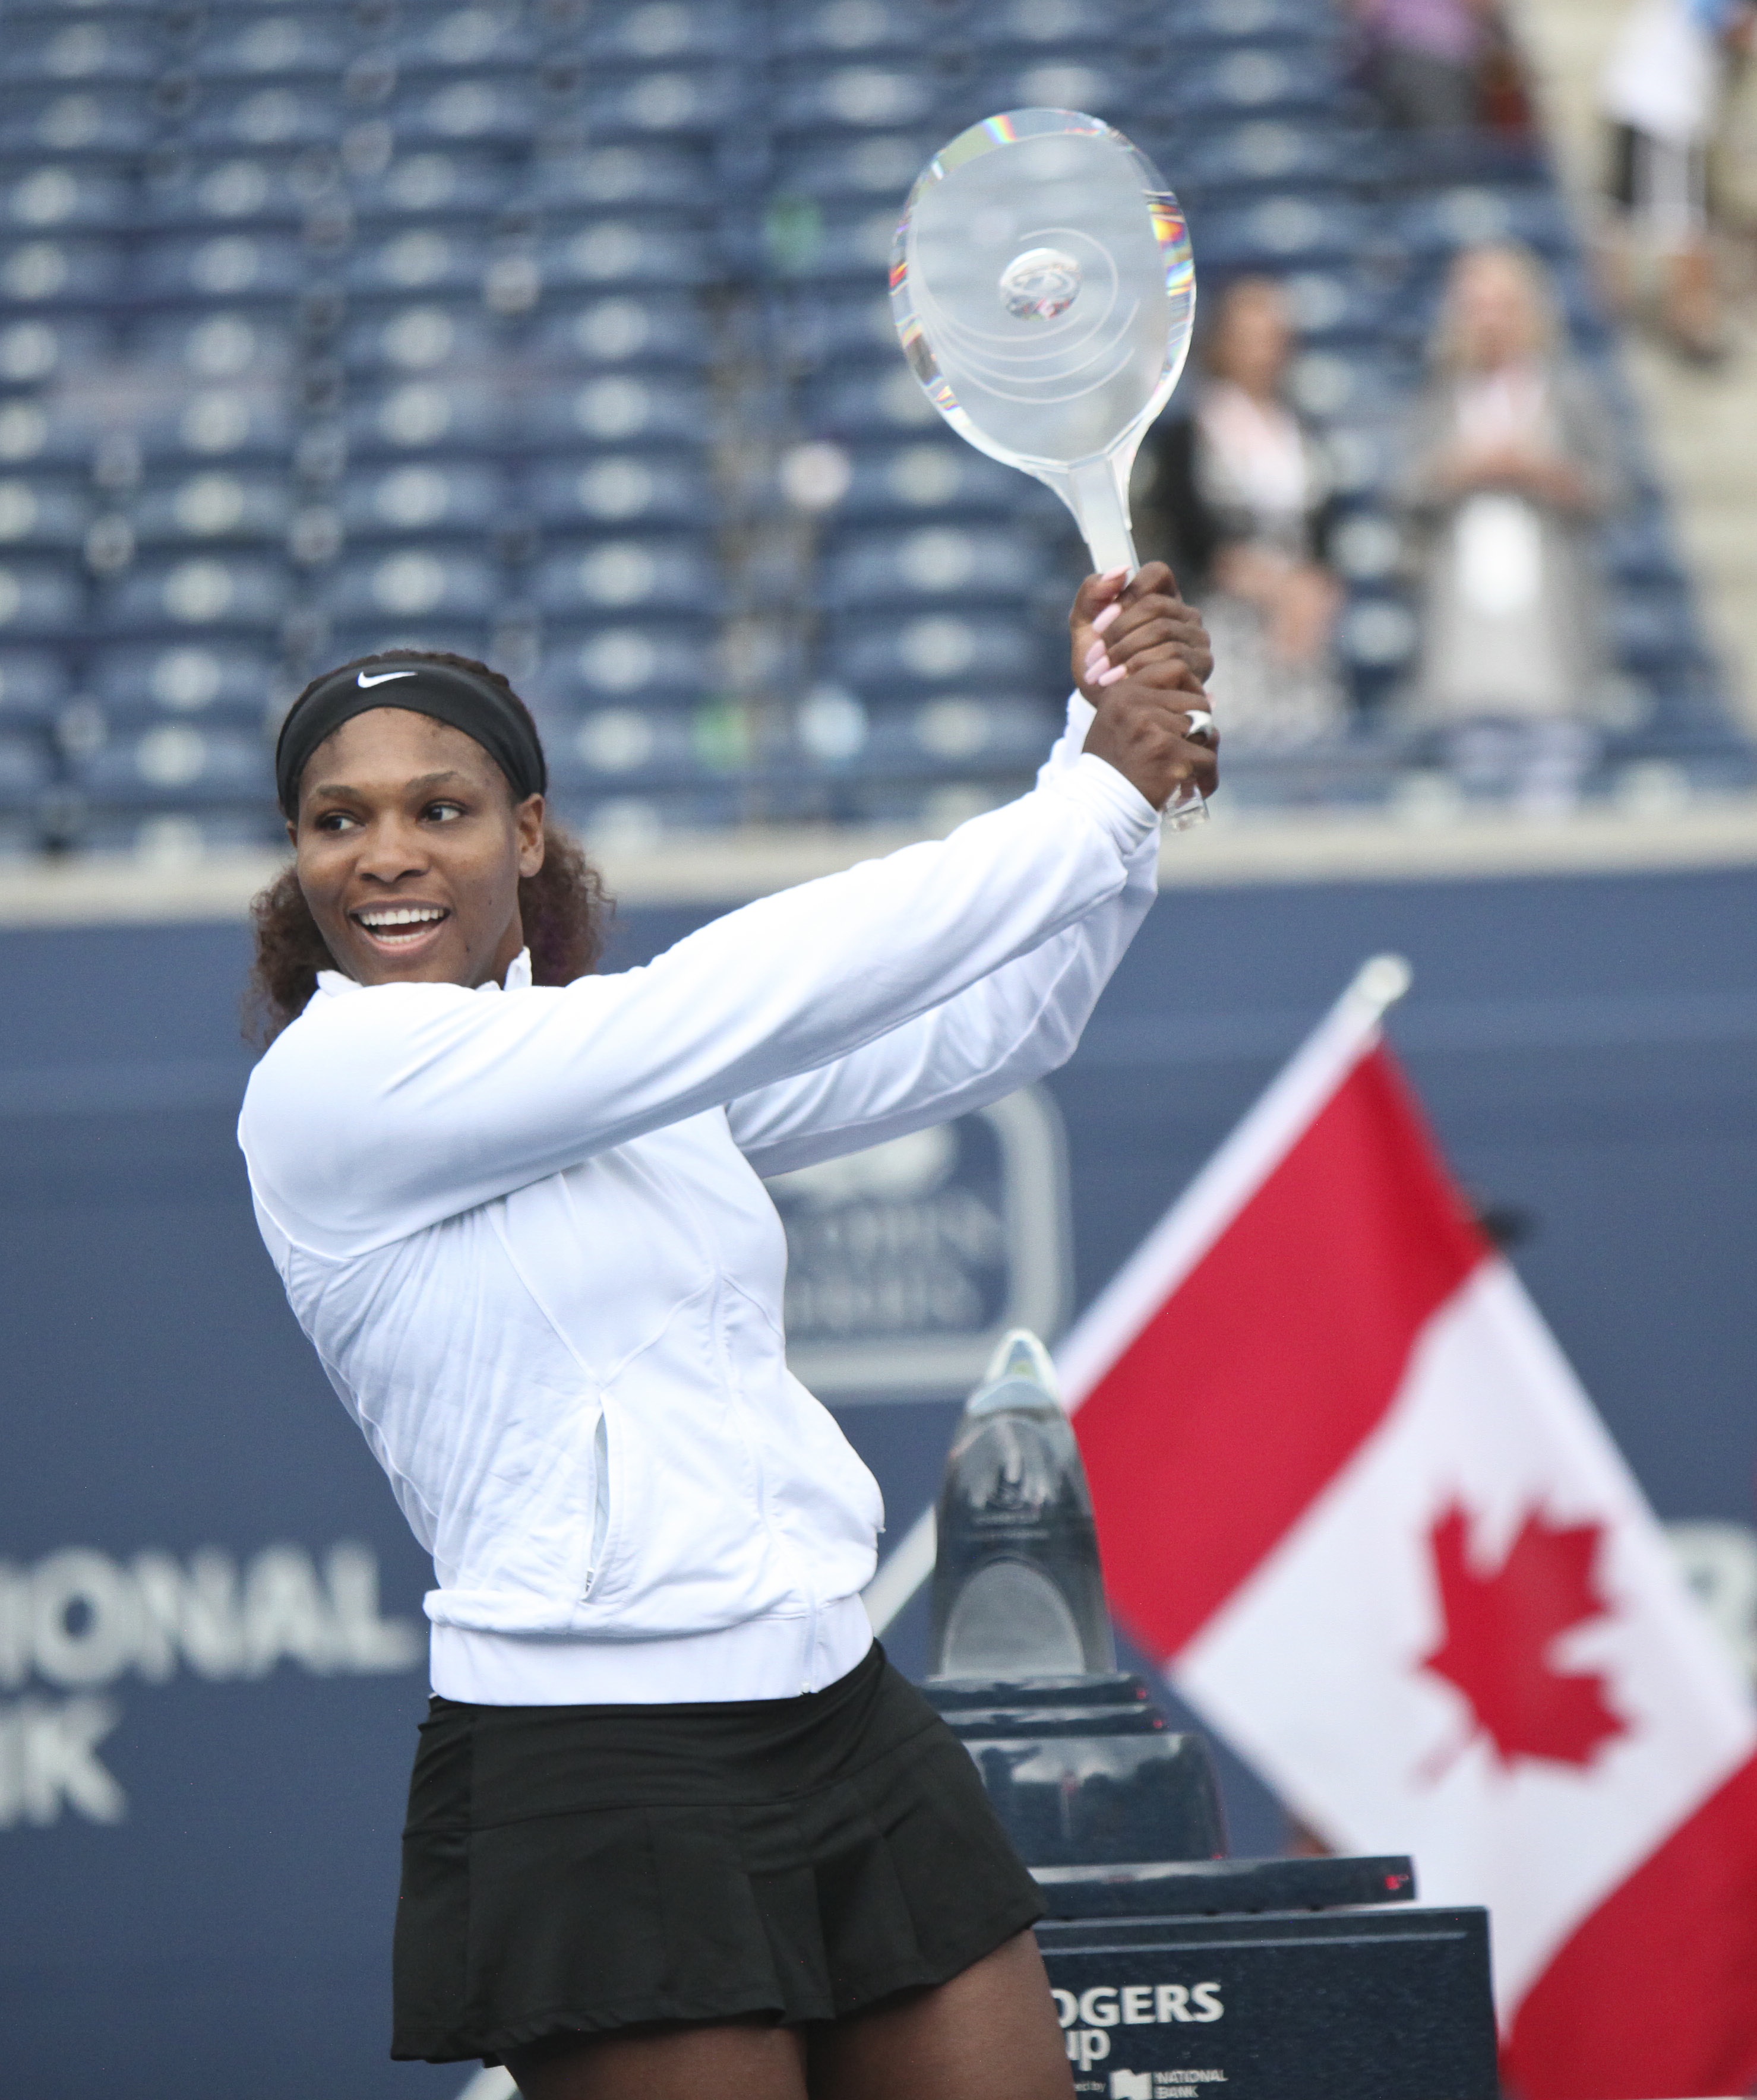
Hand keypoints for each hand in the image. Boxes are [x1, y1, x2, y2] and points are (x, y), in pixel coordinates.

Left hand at [1070, 562, 1213, 697]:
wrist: (1105, 705)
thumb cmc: (1099, 662)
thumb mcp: (1085, 627)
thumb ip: (1092, 594)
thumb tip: (1119, 571)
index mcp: (1162, 596)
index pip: (1156, 573)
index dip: (1126, 596)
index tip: (1099, 625)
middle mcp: (1185, 614)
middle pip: (1155, 606)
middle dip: (1118, 633)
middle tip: (1094, 658)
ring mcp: (1197, 639)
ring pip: (1164, 631)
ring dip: (1125, 654)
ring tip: (1101, 674)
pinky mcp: (1201, 665)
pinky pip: (1174, 658)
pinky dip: (1141, 671)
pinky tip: (1121, 685)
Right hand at [1082, 673, 1219, 813]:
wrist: (1097, 806)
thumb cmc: (1111, 767)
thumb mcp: (1119, 724)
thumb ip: (1155, 705)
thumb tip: (1212, 697)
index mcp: (1123, 691)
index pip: (1176, 668)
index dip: (1192, 688)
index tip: (1188, 712)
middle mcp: (1136, 704)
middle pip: (1198, 702)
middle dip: (1201, 727)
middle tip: (1190, 749)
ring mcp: (1153, 728)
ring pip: (1207, 730)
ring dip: (1204, 751)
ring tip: (1189, 770)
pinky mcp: (1169, 754)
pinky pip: (1207, 758)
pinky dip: (1206, 777)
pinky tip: (1194, 787)